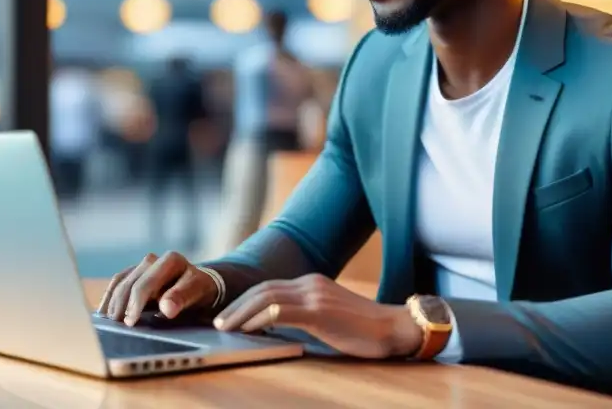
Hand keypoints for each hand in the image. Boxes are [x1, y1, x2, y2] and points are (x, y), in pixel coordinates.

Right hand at [96, 252, 218, 325]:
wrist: (197, 284)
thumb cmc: (198, 291)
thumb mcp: (197, 293)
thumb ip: (181, 298)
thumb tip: (165, 309)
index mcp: (172, 260)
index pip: (149, 284)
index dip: (139, 304)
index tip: (133, 322)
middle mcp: (156, 259)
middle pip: (134, 283)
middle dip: (126, 304)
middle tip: (122, 326)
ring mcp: (143, 264)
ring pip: (123, 281)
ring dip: (114, 301)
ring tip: (111, 321)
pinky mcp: (135, 271)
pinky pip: (118, 280)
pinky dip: (110, 295)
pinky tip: (104, 311)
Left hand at [213, 274, 422, 359]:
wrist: (393, 328)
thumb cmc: (363, 329)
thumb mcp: (328, 315)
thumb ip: (305, 314)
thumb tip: (275, 326)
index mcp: (311, 282)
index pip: (269, 286)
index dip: (245, 300)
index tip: (228, 314)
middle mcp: (310, 283)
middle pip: (262, 289)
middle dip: (236, 305)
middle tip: (218, 322)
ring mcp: (314, 295)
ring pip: (267, 298)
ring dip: (241, 313)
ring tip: (225, 327)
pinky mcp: (319, 311)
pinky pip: (282, 311)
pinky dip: (260, 319)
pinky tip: (249, 329)